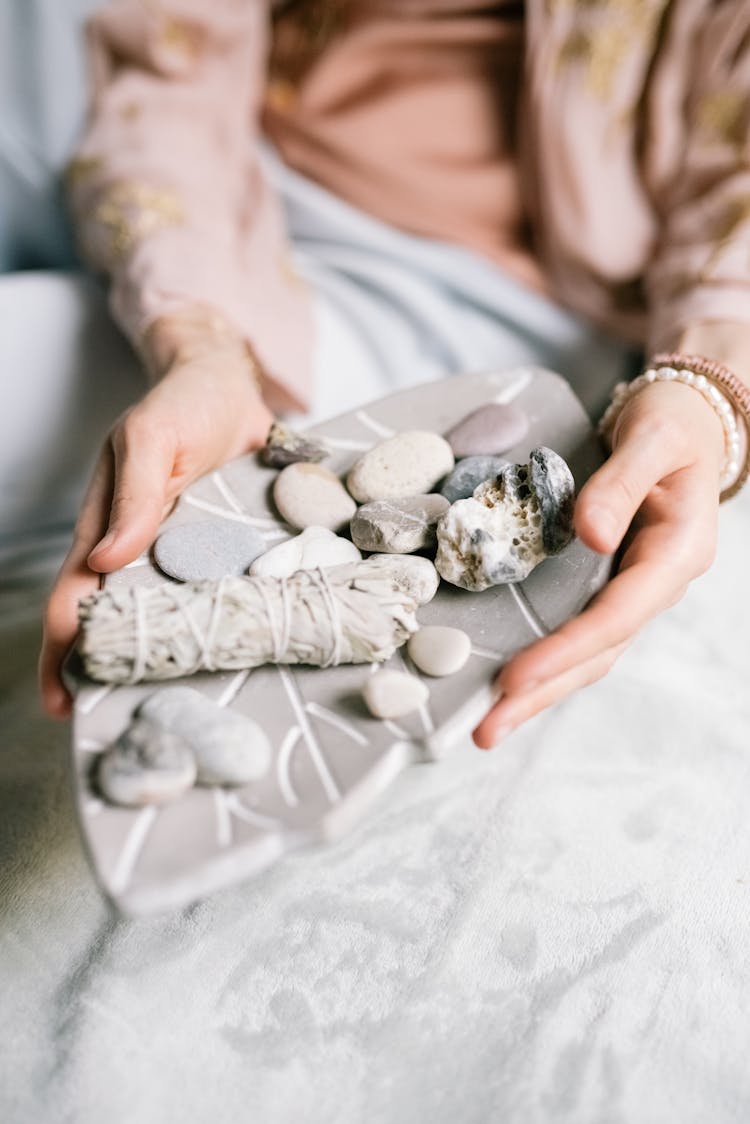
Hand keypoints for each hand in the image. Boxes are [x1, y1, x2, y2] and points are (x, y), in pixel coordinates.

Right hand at [40, 319, 273, 717]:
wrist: (232, 387)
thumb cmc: (183, 406)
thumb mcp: (152, 438)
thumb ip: (134, 496)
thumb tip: (107, 562)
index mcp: (107, 526)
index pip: (75, 598)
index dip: (62, 651)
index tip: (64, 702)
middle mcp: (140, 549)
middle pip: (116, 622)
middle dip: (108, 672)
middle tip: (119, 723)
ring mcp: (181, 554)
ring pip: (164, 617)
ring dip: (161, 660)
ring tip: (173, 708)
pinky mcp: (221, 550)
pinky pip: (211, 596)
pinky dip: (210, 628)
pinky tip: (229, 659)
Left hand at [473, 378, 725, 748]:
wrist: (684, 421)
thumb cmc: (672, 425)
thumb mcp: (653, 438)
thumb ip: (623, 482)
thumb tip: (590, 534)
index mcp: (677, 555)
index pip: (618, 616)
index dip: (566, 649)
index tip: (515, 677)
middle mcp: (656, 584)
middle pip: (599, 653)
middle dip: (543, 693)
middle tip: (488, 731)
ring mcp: (632, 589)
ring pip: (587, 653)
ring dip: (540, 689)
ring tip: (490, 724)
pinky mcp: (608, 583)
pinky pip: (575, 630)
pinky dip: (544, 657)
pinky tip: (507, 681)